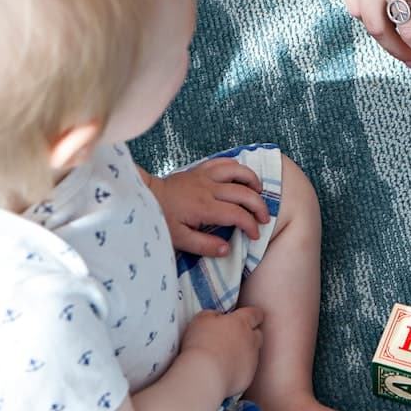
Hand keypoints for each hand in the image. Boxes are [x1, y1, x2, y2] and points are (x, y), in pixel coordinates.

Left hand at [146, 159, 269, 256]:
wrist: (145, 197)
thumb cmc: (161, 220)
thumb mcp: (179, 240)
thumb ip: (204, 246)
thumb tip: (228, 249)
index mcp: (204, 208)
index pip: (237, 215)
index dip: (251, 225)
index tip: (255, 235)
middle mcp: (208, 188)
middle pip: (244, 193)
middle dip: (259, 206)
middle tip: (264, 218)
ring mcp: (205, 176)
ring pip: (238, 171)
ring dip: (253, 181)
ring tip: (259, 193)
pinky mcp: (201, 169)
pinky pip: (224, 161)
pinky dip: (238, 167)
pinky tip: (242, 177)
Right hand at [180, 307, 264, 397]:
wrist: (205, 374)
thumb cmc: (201, 344)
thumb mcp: (201, 319)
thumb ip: (213, 314)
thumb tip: (217, 316)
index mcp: (242, 322)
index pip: (255, 314)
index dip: (252, 315)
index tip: (248, 316)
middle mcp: (251, 340)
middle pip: (257, 334)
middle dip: (250, 334)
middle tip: (235, 337)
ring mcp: (252, 359)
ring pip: (253, 353)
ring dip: (244, 353)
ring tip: (227, 357)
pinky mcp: (249, 376)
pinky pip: (247, 370)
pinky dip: (239, 370)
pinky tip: (225, 372)